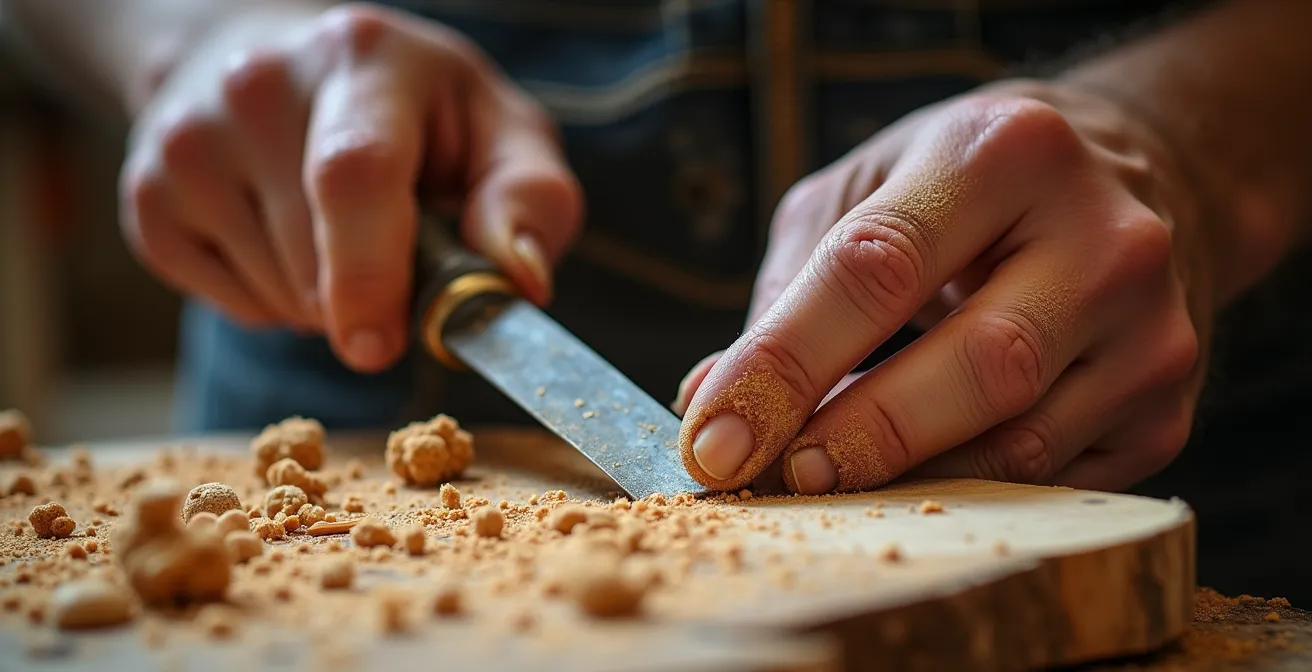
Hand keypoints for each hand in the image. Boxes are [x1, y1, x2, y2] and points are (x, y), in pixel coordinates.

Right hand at [119, 3, 581, 371]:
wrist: (269, 62)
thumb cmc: (410, 110)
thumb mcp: (495, 128)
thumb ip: (530, 198)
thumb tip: (522, 279)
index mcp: (360, 58)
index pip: (353, 174)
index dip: (370, 273)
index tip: (380, 344)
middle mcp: (255, 88)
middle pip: (315, 261)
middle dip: (374, 300)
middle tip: (401, 256)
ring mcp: (186, 145)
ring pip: (277, 297)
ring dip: (330, 304)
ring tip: (338, 233)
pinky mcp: (148, 201)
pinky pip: (234, 308)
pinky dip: (278, 305)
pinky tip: (288, 239)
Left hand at [676, 81, 1212, 493]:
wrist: (1129, 186)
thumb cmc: (965, 189)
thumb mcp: (866, 192)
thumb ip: (790, 290)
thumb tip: (711, 401)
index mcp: (1005, 153)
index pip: (877, 269)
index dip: (784, 363)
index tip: (713, 438)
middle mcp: (1104, 236)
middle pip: (978, 366)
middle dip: (858, 437)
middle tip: (776, 475)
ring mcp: (1152, 329)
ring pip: (1020, 444)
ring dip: (907, 479)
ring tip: (829, 478)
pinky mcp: (1166, 407)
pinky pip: (1052, 482)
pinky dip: (966, 493)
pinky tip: (915, 477)